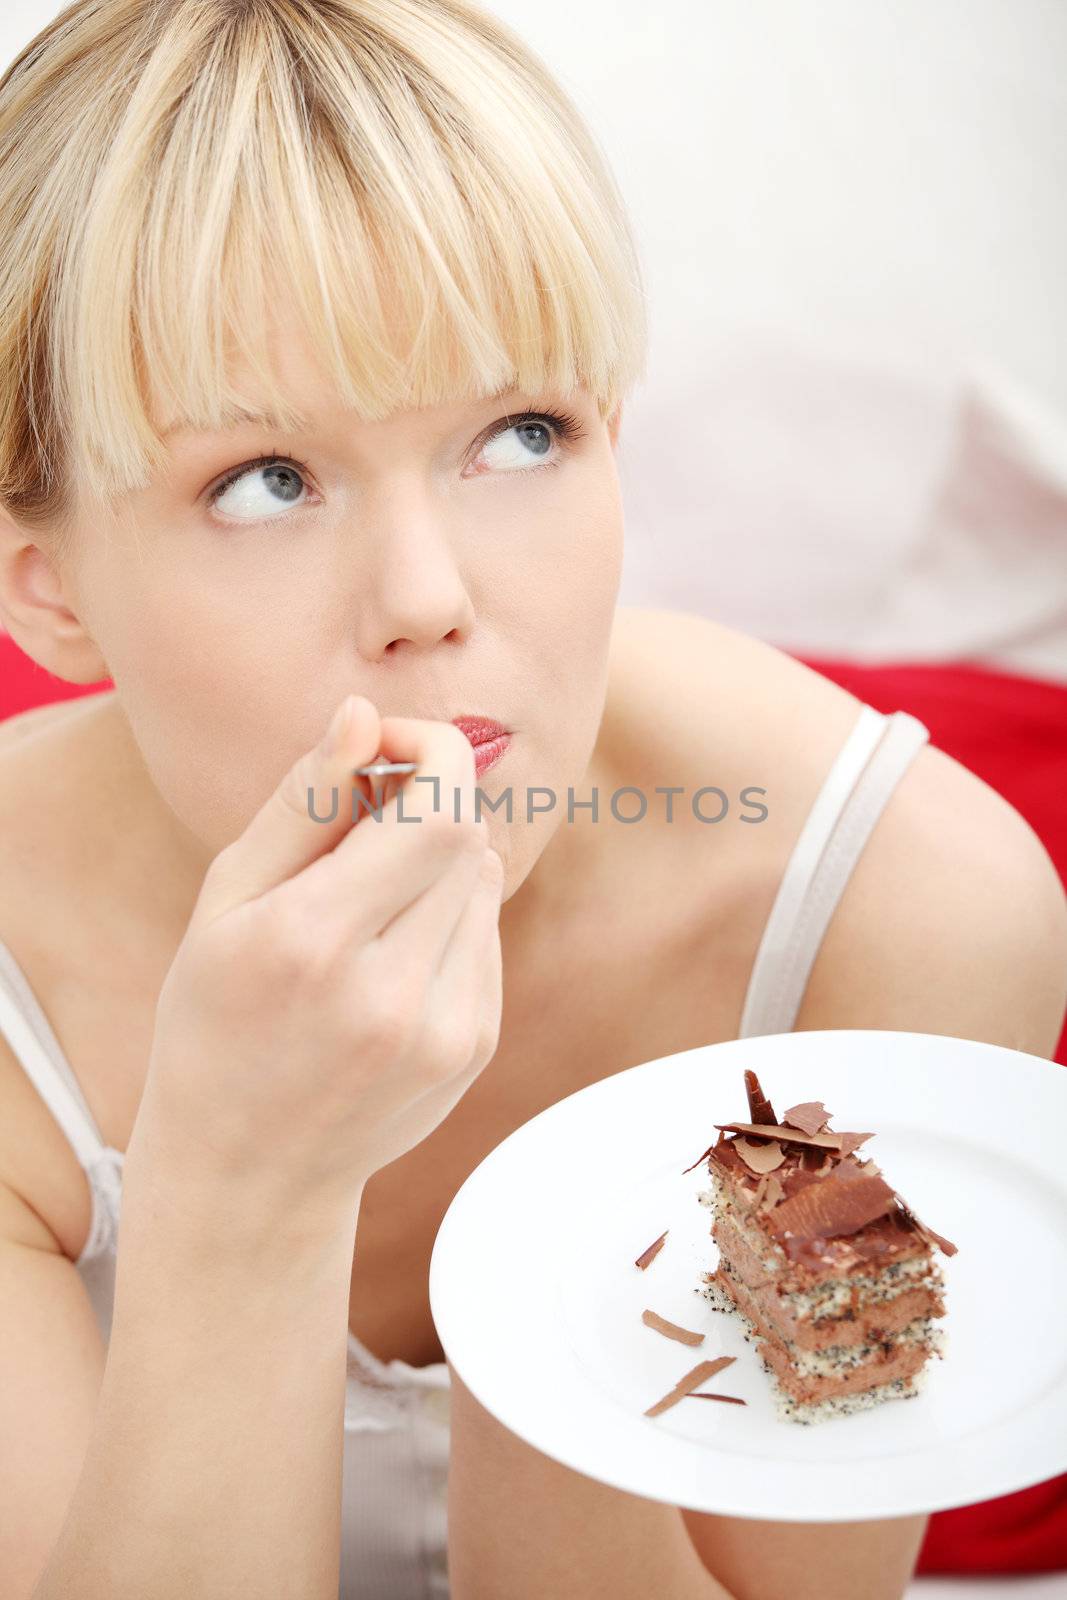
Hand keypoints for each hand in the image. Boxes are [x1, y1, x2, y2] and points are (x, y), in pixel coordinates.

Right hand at [127, 694, 504, 1235]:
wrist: (248, 1169)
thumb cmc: (216, 1016)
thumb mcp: (225, 902)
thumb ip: (301, 801)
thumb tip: (366, 714)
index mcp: (311, 942)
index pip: (438, 806)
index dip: (428, 751)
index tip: (382, 749)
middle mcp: (390, 992)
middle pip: (466, 835)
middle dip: (423, 801)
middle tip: (361, 821)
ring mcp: (443, 1030)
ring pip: (481, 879)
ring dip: (436, 860)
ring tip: (366, 900)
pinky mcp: (473, 1048)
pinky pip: (485, 934)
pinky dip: (448, 916)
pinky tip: (388, 955)